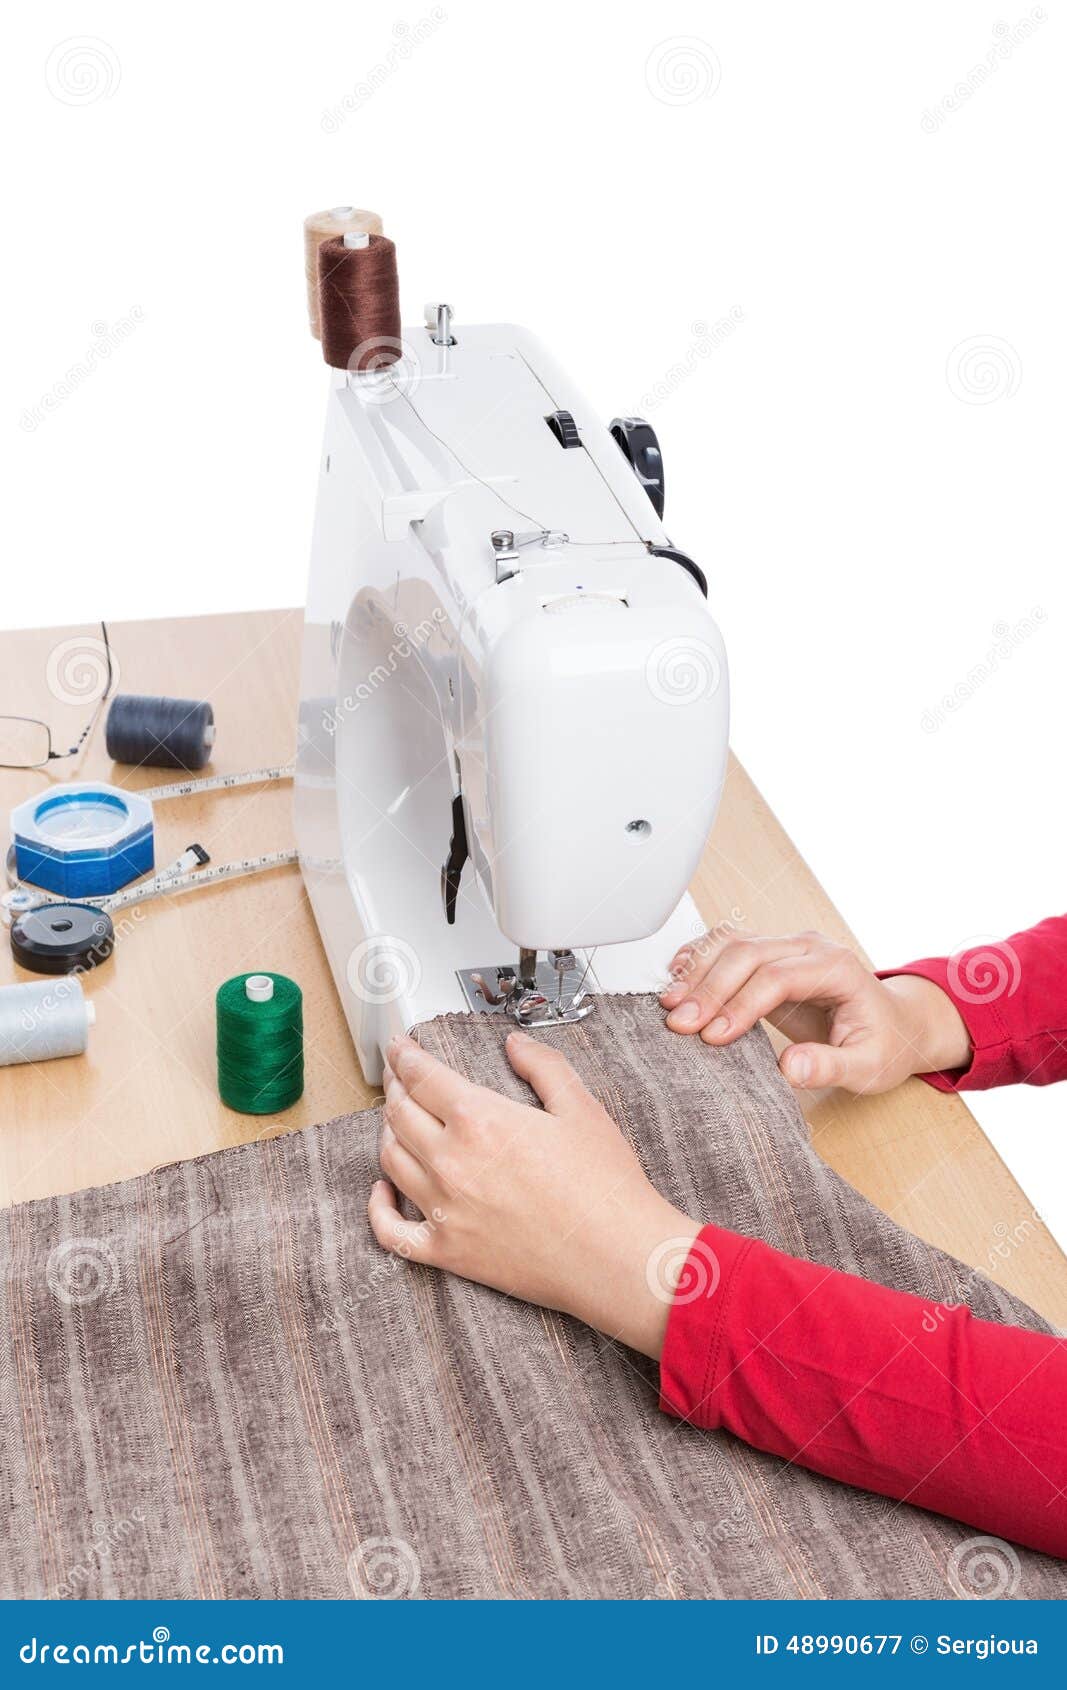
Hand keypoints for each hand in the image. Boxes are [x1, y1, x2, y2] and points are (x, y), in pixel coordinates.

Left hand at [367, 1030, 699, 1359]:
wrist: (615, 1256)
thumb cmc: (605, 1185)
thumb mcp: (581, 1107)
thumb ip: (544, 1067)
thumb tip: (515, 1045)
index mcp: (479, 1119)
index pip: (422, 1077)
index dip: (405, 1056)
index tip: (399, 1047)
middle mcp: (451, 1161)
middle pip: (399, 1113)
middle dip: (394, 1086)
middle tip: (397, 1075)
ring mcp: (443, 1210)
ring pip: (391, 1160)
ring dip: (387, 1133)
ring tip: (396, 1119)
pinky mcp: (447, 1251)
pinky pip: (391, 1231)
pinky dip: (379, 1208)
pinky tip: (383, 1191)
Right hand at [660, 930, 970, 1093]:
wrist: (896, 1025)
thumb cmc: (885, 1045)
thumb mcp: (868, 1068)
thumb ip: (830, 1066)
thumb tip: (788, 1067)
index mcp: (837, 968)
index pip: (778, 977)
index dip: (741, 1004)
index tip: (713, 1036)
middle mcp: (810, 947)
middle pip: (748, 953)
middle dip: (709, 988)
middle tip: (679, 1023)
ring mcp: (788, 946)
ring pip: (733, 942)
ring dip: (697, 970)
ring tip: (669, 1003)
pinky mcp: (771, 955)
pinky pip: (729, 945)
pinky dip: (700, 957)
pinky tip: (677, 975)